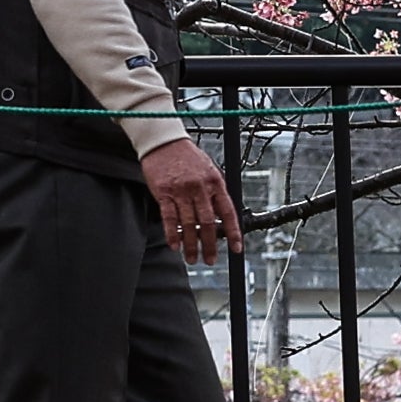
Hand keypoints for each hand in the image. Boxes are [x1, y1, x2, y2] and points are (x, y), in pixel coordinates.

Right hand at [143, 139, 241, 266]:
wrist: (164, 141)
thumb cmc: (187, 156)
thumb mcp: (209, 170)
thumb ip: (215, 192)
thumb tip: (221, 217)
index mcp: (215, 182)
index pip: (228, 212)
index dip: (234, 232)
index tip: (236, 248)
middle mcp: (199, 187)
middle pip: (207, 223)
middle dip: (210, 245)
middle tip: (210, 259)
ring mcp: (181, 191)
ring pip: (188, 224)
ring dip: (191, 245)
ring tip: (192, 258)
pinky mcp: (164, 192)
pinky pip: (169, 218)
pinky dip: (172, 234)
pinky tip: (175, 245)